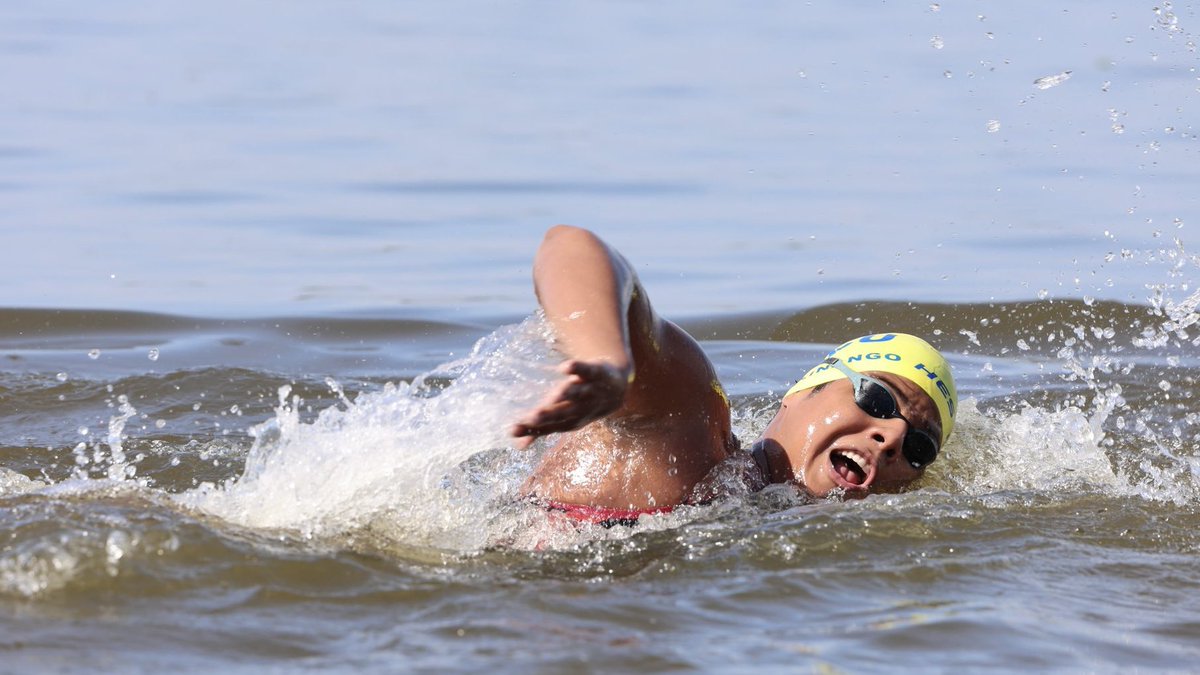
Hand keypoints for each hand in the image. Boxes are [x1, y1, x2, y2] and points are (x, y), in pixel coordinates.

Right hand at [510, 359, 629, 448]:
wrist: (617, 390)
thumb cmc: (582, 406)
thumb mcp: (563, 420)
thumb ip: (540, 430)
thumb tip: (518, 444)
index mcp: (569, 421)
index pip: (548, 427)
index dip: (531, 429)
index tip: (512, 430)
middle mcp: (580, 409)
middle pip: (562, 412)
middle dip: (548, 415)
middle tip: (532, 416)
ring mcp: (589, 390)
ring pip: (576, 393)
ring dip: (566, 394)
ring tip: (553, 394)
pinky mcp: (596, 372)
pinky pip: (587, 371)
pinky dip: (578, 369)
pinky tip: (566, 367)